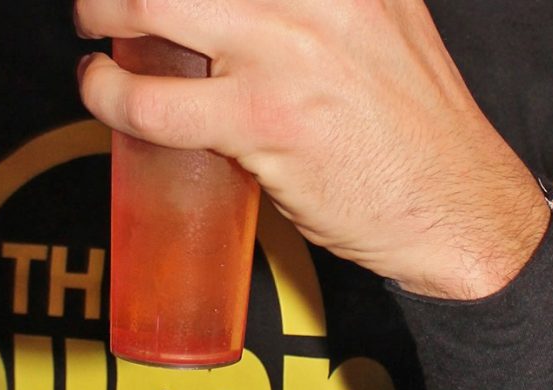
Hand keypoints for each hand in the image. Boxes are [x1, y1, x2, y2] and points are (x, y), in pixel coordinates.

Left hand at [75, 0, 548, 298]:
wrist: (459, 207)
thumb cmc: (412, 124)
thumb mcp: (382, 20)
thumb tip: (232, 5)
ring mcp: (289, 51)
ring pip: (152, 5)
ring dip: (101, 10)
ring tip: (93, 27)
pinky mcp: (264, 120)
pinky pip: (151, 103)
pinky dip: (106, 94)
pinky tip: (104, 91)